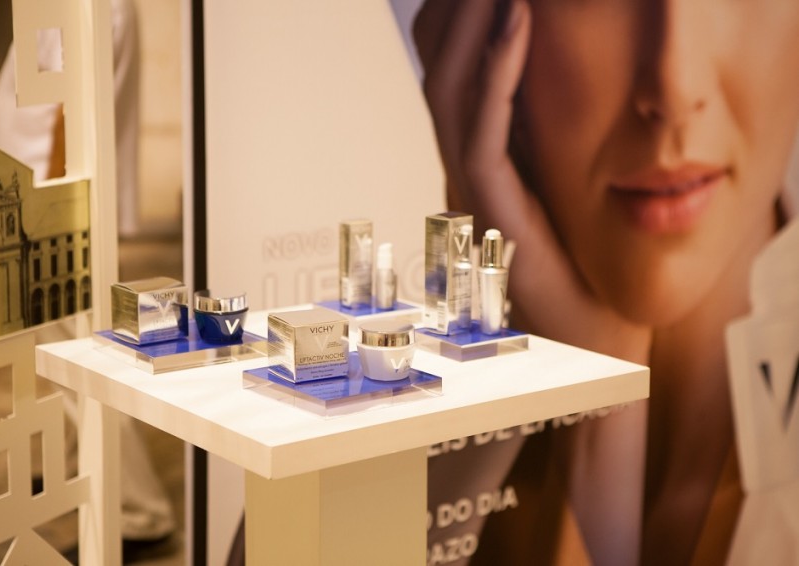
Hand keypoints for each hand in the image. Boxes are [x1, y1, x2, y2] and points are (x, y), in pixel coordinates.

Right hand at [414, 0, 650, 362]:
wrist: (585, 330)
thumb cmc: (580, 257)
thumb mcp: (556, 177)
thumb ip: (538, 131)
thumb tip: (544, 68)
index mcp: (475, 159)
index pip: (450, 75)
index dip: (457, 20)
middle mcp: (461, 168)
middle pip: (439, 72)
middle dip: (455, 10)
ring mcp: (469, 189)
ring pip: (450, 92)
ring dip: (471, 24)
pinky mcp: (490, 210)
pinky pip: (481, 131)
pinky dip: (497, 73)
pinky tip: (516, 22)